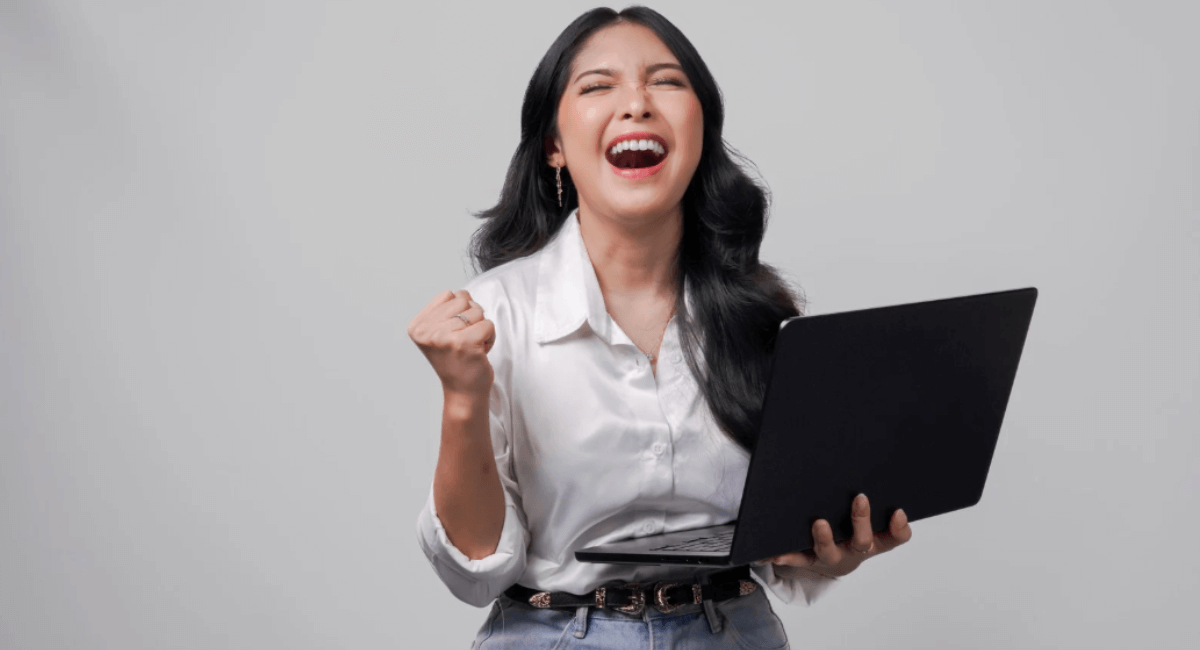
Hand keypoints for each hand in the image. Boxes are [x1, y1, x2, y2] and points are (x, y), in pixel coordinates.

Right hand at [408, 290, 495, 397]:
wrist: (463, 392)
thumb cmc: (456, 360)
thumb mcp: (439, 333)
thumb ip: (446, 310)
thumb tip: (463, 294)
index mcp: (418, 326)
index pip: (449, 295)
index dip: (459, 311)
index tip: (454, 333)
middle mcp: (427, 331)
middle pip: (464, 299)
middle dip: (471, 318)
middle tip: (465, 340)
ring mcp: (445, 337)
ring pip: (477, 311)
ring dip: (481, 327)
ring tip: (472, 345)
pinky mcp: (464, 343)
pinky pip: (488, 324)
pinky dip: (490, 337)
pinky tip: (481, 351)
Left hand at [764, 494, 912, 578]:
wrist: (835, 561)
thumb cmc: (853, 528)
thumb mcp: (868, 515)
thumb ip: (872, 495)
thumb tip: (870, 452)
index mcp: (876, 540)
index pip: (896, 537)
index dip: (900, 527)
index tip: (899, 511)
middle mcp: (855, 550)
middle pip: (862, 541)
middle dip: (861, 520)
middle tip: (860, 498)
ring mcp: (832, 556)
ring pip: (830, 552)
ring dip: (824, 538)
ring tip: (819, 523)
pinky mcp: (809, 559)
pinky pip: (797, 558)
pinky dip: (787, 555)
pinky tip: (775, 551)